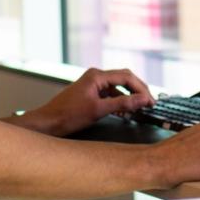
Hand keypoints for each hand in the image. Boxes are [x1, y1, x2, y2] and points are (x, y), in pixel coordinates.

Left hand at [14, 67, 154, 136]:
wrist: (48, 123)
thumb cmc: (68, 116)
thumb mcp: (99, 110)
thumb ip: (123, 104)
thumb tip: (142, 99)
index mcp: (97, 76)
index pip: (126, 77)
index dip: (141, 89)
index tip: (150, 101)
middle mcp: (95, 76)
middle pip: (124, 79)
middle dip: (137, 91)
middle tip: (149, 104)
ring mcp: (92, 84)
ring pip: (117, 88)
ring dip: (128, 98)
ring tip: (138, 110)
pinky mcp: (90, 93)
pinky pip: (110, 94)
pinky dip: (119, 102)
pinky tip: (123, 113)